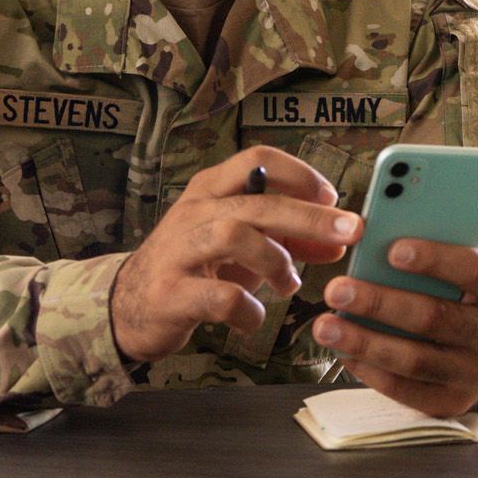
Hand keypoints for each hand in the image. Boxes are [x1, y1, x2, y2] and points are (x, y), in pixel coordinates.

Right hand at [110, 147, 362, 362]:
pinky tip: (253, 318)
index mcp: (210, 190)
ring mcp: (178, 251)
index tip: (332, 197)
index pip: (257, 159)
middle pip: (258, 201)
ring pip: (235, 235)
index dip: (300, 174)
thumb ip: (288, 240)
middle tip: (350, 232)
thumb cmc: (195, 268)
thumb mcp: (242, 248)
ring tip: (289, 284)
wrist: (128, 307)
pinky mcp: (170, 293)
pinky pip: (220, 296)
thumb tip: (339, 242)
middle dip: (310, 217)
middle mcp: (193, 212)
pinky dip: (248, 310)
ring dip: (276, 261)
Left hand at [312, 198, 477, 416]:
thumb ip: (474, 232)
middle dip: (380, 303)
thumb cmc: (476, 290)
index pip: (474, 270)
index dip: (434, 259)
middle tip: (336, 289)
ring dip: (365, 342)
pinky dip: (371, 372)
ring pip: (414, 359)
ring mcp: (477, 373)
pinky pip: (406, 390)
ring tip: (324, 325)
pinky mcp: (454, 402)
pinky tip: (343, 352)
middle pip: (434, 318)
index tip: (391, 249)